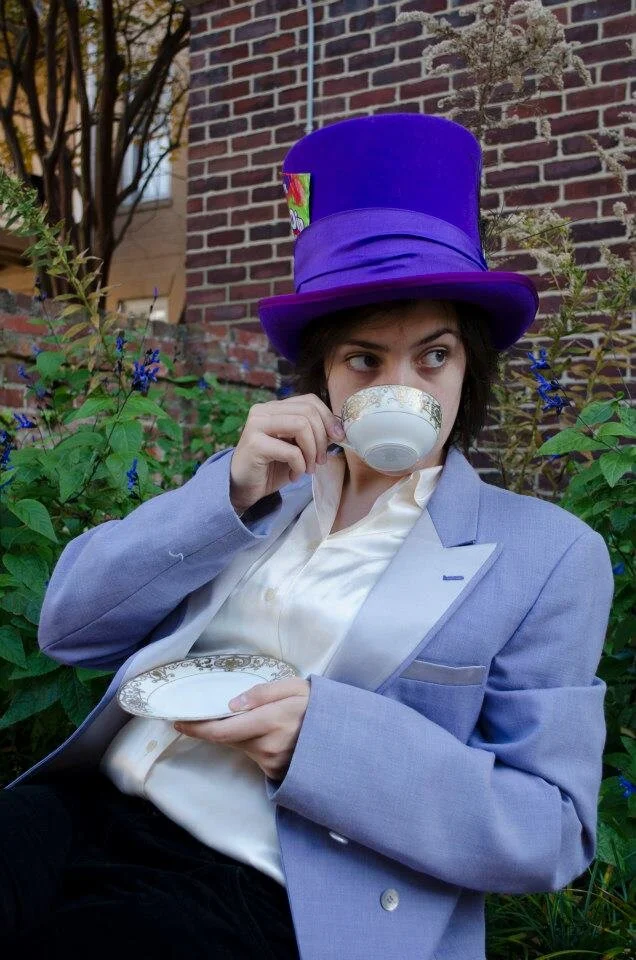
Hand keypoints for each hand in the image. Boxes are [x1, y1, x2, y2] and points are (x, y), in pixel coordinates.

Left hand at [174, 678, 310, 780]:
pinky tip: (264, 732)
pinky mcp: (275, 772)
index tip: (178, 722)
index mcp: (272, 720)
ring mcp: (272, 763)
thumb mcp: (296, 687)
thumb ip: (263, 692)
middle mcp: (268, 746)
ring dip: (235, 733)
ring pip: (240, 746)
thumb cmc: (317, 706)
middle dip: (213, 728)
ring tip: (248, 718)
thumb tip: (232, 704)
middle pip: (228, 739)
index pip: (223, 730)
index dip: (198, 728)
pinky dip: (251, 742)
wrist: (343, 737)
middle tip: (201, 715)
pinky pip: (253, 754)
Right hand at [229, 393, 344, 513]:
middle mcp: (263, 410)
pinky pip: (291, 451)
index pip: (309, 400)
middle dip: (322, 439)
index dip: (328, 418)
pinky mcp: (254, 444)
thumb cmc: (272, 467)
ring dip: (312, 452)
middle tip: (320, 460)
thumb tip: (339, 430)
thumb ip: (314, 434)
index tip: (338, 438)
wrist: (245, 488)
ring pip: (301, 426)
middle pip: (308, 412)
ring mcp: (257, 425)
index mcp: (275, 407)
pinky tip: (294, 475)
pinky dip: (300, 466)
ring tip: (309, 468)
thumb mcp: (298, 447)